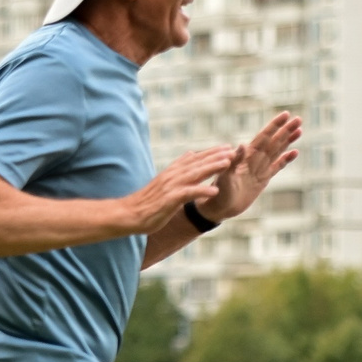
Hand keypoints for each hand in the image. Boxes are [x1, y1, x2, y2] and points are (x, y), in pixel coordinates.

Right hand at [118, 145, 236, 236]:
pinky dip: (201, 191)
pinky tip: (214, 191)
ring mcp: (170, 187)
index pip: (194, 158)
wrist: (128, 214)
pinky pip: (188, 194)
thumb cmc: (147, 201)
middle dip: (215, 156)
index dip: (211, 152)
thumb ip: (178, 169)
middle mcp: (172, 176)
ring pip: (194, 174)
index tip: (227, 147)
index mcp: (172, 172)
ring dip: (211, 167)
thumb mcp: (164, 181)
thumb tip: (190, 154)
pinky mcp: (169, 200)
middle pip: (197, 163)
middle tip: (233, 150)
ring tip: (227, 163)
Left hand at [198, 113, 303, 223]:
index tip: (286, 114)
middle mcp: (254, 159)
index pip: (263, 137)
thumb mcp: (225, 176)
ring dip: (288, 141)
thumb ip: (234, 161)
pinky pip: (276, 167)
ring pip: (277, 151)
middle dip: (286, 130)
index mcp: (246, 156)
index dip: (274, 126)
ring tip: (299, 130)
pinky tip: (295, 152)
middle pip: (273, 141)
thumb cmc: (218, 191)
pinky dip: (285, 160)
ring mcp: (260, 168)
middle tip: (299, 119)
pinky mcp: (263, 179)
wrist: (220, 207)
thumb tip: (242, 144)